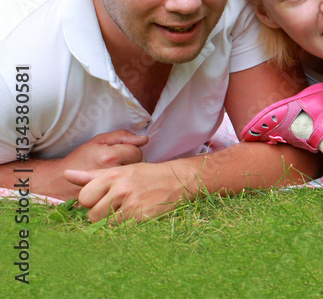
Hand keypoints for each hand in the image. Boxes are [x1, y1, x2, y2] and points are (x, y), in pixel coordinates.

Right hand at [35, 130, 146, 201]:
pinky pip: (126, 192)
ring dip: (127, 176)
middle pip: (136, 166)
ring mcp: (110, 188)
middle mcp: (112, 172)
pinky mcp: (107, 199)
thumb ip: (122, 136)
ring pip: (132, 179)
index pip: (137, 152)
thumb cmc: (80, 158)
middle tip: (117, 164)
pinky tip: (113, 185)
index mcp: (110, 156)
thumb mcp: (99, 141)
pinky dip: (122, 188)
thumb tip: (145, 139)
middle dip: (130, 164)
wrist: (59, 181)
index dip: (130, 151)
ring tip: (114, 174)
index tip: (120, 153)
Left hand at [65, 159, 196, 223]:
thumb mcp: (121, 170)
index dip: (91, 201)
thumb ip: (92, 175)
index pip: (84, 197)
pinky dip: (125, 225)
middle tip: (116, 206)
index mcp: (113, 175)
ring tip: (125, 210)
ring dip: (112, 221)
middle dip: (100, 213)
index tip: (102, 198)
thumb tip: (67, 173)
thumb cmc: (147, 175)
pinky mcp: (140, 217)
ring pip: (105, 223)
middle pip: (92, 214)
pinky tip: (135, 215)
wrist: (178, 180)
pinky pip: (120, 229)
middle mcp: (120, 189)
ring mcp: (130, 204)